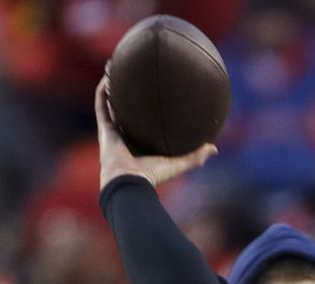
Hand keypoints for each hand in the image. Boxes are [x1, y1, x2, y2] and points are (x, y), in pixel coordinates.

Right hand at [94, 77, 216, 189]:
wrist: (129, 181)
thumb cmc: (152, 176)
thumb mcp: (177, 164)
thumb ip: (195, 157)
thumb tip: (214, 148)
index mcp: (138, 145)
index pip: (141, 127)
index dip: (145, 115)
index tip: (153, 100)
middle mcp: (123, 137)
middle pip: (125, 114)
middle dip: (128, 99)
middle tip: (135, 81)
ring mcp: (112, 132)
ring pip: (110, 106)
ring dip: (112, 89)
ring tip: (116, 71)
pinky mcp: (104, 129)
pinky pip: (101, 105)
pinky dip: (103, 91)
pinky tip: (108, 75)